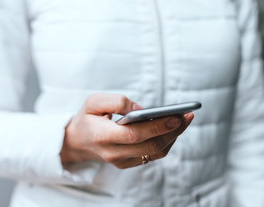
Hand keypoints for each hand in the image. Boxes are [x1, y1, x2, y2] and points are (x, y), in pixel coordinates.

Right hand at [60, 94, 193, 168]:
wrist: (77, 140)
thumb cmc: (87, 117)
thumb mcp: (93, 102)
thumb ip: (116, 101)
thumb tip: (142, 109)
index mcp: (102, 135)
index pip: (135, 135)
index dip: (157, 127)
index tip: (176, 117)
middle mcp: (112, 153)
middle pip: (150, 146)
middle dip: (172, 131)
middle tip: (186, 116)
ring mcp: (120, 161)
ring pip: (154, 153)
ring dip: (172, 137)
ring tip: (183, 121)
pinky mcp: (126, 163)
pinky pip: (151, 155)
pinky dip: (165, 143)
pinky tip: (171, 130)